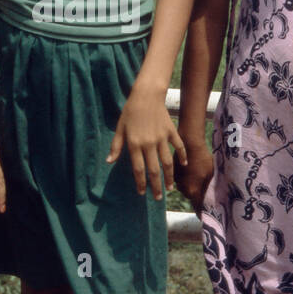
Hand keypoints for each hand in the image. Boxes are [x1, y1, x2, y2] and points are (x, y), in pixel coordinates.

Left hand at [106, 85, 185, 200]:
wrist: (146, 95)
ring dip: (169, 177)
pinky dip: (182, 156)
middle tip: (158, 198)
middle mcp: (149, 144)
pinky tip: (184, 165)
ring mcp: (162, 138)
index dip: (140, 182)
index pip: (138, 169)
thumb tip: (109, 162)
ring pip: (167, 162)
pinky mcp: (171, 131)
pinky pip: (178, 146)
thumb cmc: (130, 111)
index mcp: (134, 144)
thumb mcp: (120, 128)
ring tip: (170, 188)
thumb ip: (116, 146)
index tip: (141, 193)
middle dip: (156, 186)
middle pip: (154, 170)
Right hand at [174, 137, 213, 208]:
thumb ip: (210, 189)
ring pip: (185, 189)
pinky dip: (186, 179)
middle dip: (197, 197)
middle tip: (205, 195)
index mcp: (192, 191)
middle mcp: (182, 188)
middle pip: (191, 198)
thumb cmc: (203, 159)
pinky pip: (181, 181)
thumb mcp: (210, 174)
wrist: (188, 144)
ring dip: (191, 187)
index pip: (198, 207)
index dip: (202, 212)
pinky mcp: (173, 173)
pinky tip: (192, 172)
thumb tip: (213, 201)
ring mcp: (177, 181)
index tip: (204, 217)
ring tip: (198, 180)